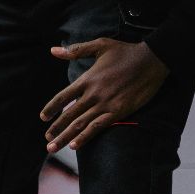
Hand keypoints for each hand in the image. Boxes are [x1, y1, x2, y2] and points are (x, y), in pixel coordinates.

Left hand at [40, 39, 170, 151]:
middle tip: (47, 140)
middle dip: (56, 129)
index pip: (63, 96)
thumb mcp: (100, 45)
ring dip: (65, 137)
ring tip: (53, 148)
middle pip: (69, 114)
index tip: (43, 118)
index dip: (52, 108)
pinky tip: (75, 146)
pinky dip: (85, 137)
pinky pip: (98, 127)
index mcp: (87, 79)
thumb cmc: (126, 51)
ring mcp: (105, 104)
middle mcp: (93, 93)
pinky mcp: (118, 112)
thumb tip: (53, 51)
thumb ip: (76, 50)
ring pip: (80, 124)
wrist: (152, 60)